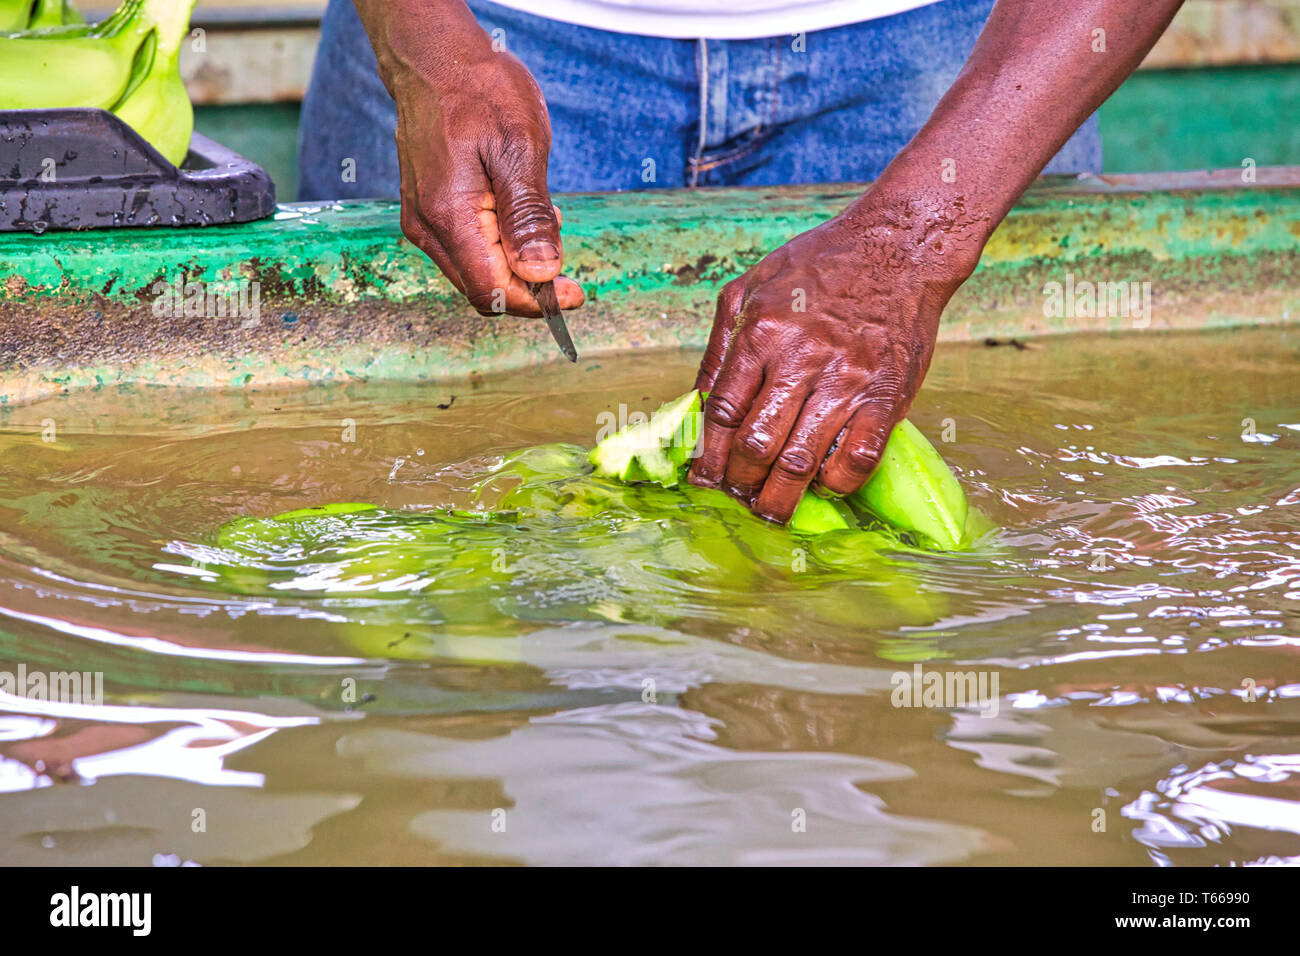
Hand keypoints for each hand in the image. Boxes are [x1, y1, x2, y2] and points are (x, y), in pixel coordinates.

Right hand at [388, 37, 583, 316]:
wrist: (434, 58)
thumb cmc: (479, 91)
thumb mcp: (519, 147)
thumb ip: (528, 216)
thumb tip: (540, 272)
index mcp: (452, 216)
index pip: (493, 291)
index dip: (537, 301)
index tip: (574, 292)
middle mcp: (429, 227)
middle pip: (483, 289)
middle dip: (529, 287)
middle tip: (567, 265)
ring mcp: (423, 220)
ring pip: (474, 272)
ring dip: (514, 266)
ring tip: (545, 220)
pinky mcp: (426, 211)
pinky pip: (465, 249)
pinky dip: (498, 248)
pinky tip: (518, 213)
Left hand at [688, 192, 985, 522]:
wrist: (898, 247)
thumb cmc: (819, 266)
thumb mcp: (750, 288)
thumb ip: (720, 347)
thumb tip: (697, 404)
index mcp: (761, 333)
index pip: (723, 414)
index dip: (709, 457)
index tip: (704, 481)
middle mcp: (801, 359)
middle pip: (757, 445)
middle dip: (741, 483)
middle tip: (739, 497)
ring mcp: (847, 381)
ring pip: (802, 461)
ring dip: (781, 497)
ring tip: (771, 510)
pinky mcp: (887, 396)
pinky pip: (857, 459)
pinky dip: (835, 484)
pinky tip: (824, 485)